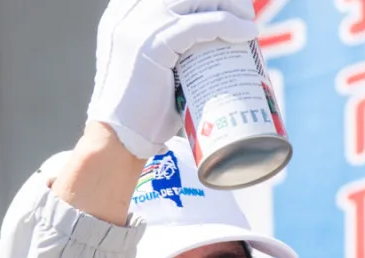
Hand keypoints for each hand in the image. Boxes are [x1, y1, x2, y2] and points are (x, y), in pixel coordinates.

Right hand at [88, 0, 258, 157]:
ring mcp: (139, 26)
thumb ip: (166, 43)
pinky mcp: (154, 43)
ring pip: (198, 0)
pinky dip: (230, 25)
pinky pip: (202, 24)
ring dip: (230, 5)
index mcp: (121, 13)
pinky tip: (247, 33)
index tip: (224, 4)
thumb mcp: (147, 63)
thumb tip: (206, 35)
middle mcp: (126, 13)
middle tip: (242, 11)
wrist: (117, 138)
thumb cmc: (138, 110)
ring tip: (247, 20)